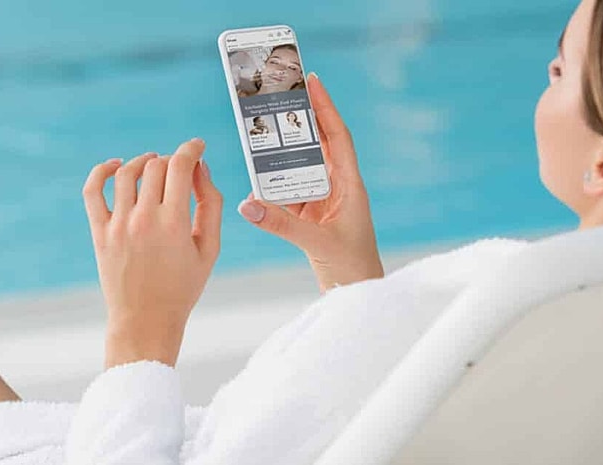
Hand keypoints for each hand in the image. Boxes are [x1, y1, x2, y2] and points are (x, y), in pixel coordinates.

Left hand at [82, 139, 222, 367]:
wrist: (146, 320)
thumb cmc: (182, 287)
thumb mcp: (209, 249)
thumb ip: (211, 205)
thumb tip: (201, 169)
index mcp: (174, 223)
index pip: (181, 166)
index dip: (191, 149)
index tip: (197, 147)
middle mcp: (144, 220)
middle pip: (156, 167)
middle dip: (171, 160)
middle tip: (178, 170)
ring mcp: (118, 225)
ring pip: (127, 172)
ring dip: (143, 161)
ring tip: (153, 166)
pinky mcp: (100, 232)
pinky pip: (93, 190)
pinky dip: (102, 171)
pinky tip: (115, 166)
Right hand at [238, 74, 382, 291]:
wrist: (356, 297)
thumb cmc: (352, 270)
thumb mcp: (317, 243)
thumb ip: (281, 224)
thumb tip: (246, 205)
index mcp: (350, 186)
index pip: (338, 137)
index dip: (326, 108)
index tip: (313, 82)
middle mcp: (338, 189)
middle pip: (317, 145)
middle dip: (299, 122)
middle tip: (279, 96)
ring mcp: (323, 203)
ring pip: (300, 168)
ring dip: (281, 153)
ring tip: (261, 131)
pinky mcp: (310, 219)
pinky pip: (288, 193)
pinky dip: (272, 185)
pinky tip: (256, 178)